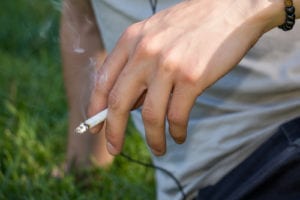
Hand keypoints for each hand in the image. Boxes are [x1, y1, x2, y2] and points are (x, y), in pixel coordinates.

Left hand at [88, 0, 283, 154]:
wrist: (231, 8)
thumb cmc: (193, 23)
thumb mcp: (155, 33)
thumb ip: (139, 63)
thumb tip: (134, 102)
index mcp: (131, 40)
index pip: (103, 80)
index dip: (95, 107)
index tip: (94, 126)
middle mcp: (145, 52)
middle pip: (119, 102)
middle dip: (113, 132)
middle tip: (113, 149)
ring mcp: (168, 65)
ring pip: (150, 115)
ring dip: (152, 139)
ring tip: (158, 149)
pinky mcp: (192, 77)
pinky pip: (177, 115)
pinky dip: (177, 131)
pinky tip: (179, 135)